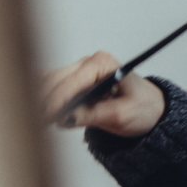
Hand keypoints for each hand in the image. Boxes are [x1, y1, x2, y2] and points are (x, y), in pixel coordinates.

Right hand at [40, 52, 165, 135]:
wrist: (151, 108)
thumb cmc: (142, 107)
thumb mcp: (122, 115)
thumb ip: (93, 115)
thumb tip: (65, 118)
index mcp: (104, 64)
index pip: (73, 81)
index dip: (58, 99)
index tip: (46, 116)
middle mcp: (89, 63)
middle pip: (55, 79)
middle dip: (44, 100)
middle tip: (36, 124)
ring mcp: (79, 71)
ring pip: (48, 82)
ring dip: (40, 100)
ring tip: (36, 122)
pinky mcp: (73, 81)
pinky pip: (51, 87)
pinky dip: (43, 99)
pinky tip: (39, 115)